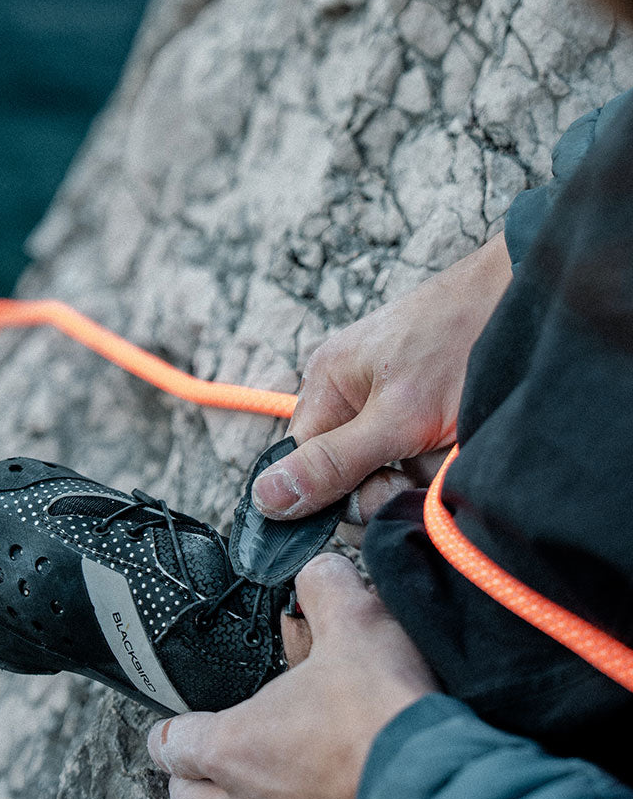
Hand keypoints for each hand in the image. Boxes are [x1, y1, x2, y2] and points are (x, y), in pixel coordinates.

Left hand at [147, 553, 439, 798]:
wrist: (447, 792)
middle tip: (200, 769)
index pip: (173, 745)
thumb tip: (319, 573)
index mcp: (238, 748)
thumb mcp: (355, 622)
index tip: (172, 729)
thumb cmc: (388, 713)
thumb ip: (326, 588)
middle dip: (187, 785)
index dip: (169, 732)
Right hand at [252, 232, 512, 521]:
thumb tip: (264, 500)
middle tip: (423, 463)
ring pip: (388, 469)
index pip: (305, 467)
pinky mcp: (426, 407)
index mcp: (326, 384)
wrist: (534, 299)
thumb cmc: (462, 342)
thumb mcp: (395, 417)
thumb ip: (332, 463)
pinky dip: (442, 457)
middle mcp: (351, 393)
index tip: (387, 488)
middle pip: (346, 473)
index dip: (340, 492)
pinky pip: (419, 454)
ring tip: (452, 440)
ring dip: (421, 470)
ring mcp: (390, 400)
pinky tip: (462, 438)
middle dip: (387, 481)